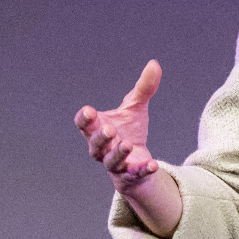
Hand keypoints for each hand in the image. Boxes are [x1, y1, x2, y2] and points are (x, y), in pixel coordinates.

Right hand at [74, 60, 161, 193]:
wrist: (137, 159)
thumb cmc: (129, 130)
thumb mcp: (136, 108)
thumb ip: (143, 88)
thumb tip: (154, 63)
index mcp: (97, 129)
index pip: (84, 124)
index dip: (84, 119)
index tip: (88, 110)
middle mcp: (102, 148)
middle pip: (94, 145)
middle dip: (100, 137)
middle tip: (108, 129)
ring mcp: (115, 163)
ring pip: (111, 161)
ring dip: (117, 154)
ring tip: (125, 144)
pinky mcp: (130, 175)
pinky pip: (134, 174)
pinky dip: (142, 170)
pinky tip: (153, 164)